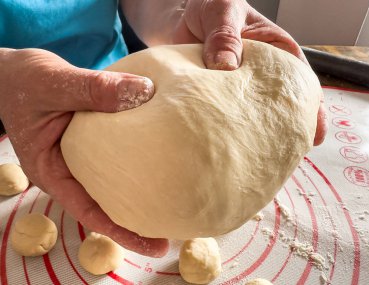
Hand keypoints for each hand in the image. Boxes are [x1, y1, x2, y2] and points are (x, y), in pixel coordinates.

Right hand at [0, 48, 168, 256]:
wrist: (16, 73)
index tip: (155, 246)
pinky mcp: (97, 140)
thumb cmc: (24, 81)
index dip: (123, 232)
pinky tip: (165, 154)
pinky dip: (140, 155)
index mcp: (53, 171)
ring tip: (179, 199)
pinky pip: (120, 152)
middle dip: (142, 218)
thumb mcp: (53, 83)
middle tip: (179, 227)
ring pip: (117, 178)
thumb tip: (144, 92)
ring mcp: (86, 155)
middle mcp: (71, 169)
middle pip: (110, 202)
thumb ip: (94, 88)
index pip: (91, 212)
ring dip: (144, 188)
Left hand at [172, 0, 327, 144]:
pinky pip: (222, 116)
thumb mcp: (224, 11)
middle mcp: (259, 76)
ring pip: (251, 116)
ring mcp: (236, 89)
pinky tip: (224, 146)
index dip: (309, 108)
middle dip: (285, 131)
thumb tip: (227, 67)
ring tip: (258, 158)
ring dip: (254, 135)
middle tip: (286, 155)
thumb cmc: (211, 5)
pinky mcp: (214, 97)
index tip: (312, 132)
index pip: (299, 83)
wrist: (178, 13)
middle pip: (278, 107)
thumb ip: (226, 36)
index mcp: (274, 52)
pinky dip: (226, 130)